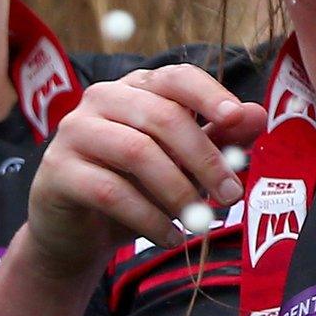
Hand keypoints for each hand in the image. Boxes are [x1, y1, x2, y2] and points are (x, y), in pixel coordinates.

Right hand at [21, 64, 263, 280]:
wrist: (75, 234)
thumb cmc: (133, 190)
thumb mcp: (181, 165)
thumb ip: (216, 138)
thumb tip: (257, 115)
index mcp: (135, 88)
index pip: (176, 78)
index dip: (208, 95)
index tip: (237, 119)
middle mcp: (102, 99)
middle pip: (162, 117)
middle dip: (204, 159)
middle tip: (231, 195)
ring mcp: (74, 132)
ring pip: (137, 153)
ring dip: (177, 192)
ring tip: (198, 222)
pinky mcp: (58, 170)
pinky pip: (111, 192)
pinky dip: (148, 219)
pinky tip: (170, 237)